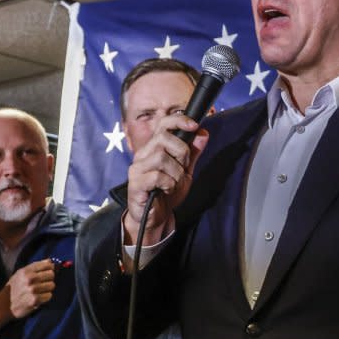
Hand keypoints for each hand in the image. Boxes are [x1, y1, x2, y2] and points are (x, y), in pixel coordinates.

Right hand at [5, 258, 55, 318]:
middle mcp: (30, 279)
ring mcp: (33, 290)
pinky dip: (45, 297)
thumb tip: (50, 261)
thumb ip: (35, 266)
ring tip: (40, 291)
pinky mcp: (35, 300)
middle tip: (43, 283)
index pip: (48, 265)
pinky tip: (39, 298)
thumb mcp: (20, 273)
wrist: (3, 306)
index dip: (50, 268)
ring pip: (52, 285)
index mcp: (26, 271)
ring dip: (47, 289)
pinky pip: (49, 296)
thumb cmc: (13, 288)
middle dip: (49, 279)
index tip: (48, 272)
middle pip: (51, 275)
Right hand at [124, 114, 208, 245]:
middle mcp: (143, 154)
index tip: (194, 126)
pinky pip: (157, 176)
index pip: (163, 124)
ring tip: (174, 183)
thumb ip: (192, 153)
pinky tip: (167, 190)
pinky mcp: (136, 183)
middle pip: (164, 138)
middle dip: (182, 153)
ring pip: (161, 156)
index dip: (179, 120)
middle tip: (182, 169)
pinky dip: (168, 183)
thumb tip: (203, 133)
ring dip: (176, 172)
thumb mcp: (185, 171)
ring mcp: (137, 168)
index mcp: (154, 148)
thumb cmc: (166, 192)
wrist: (154, 218)